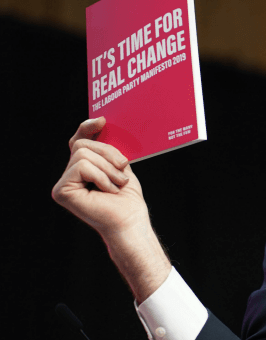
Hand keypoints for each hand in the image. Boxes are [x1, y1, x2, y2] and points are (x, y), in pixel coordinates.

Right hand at [52, 116, 146, 238]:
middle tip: (122, 170)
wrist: (130, 220)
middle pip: (82, 144)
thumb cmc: (127, 197)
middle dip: (107, 154)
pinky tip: (107, 190)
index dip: (87, 128)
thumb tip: (102, 123)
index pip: (79, 140)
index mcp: (83, 167)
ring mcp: (63, 183)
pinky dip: (100, 176)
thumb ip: (108, 148)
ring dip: (107, 168)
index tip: (102, 120)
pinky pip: (81, 167)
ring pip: (82, 154)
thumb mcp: (120, 165)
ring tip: (117, 184)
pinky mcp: (61, 191)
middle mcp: (69, 174)